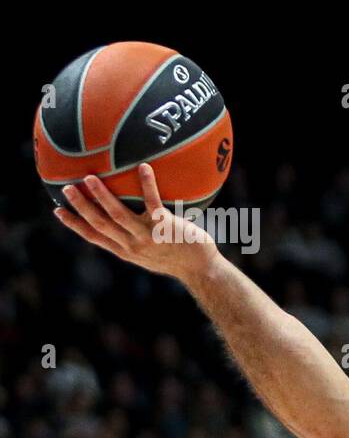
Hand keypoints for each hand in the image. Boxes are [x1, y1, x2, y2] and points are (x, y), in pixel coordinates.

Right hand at [54, 164, 219, 281]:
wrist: (202, 270)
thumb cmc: (179, 258)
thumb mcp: (151, 253)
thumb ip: (136, 240)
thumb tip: (126, 222)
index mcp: (126, 251)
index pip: (94, 237)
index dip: (74, 224)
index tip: (57, 211)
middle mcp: (132, 245)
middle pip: (99, 224)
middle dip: (81, 207)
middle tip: (66, 188)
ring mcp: (147, 237)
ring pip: (118, 215)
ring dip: (102, 196)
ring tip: (91, 177)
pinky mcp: (165, 227)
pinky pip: (153, 202)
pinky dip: (147, 184)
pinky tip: (144, 167)